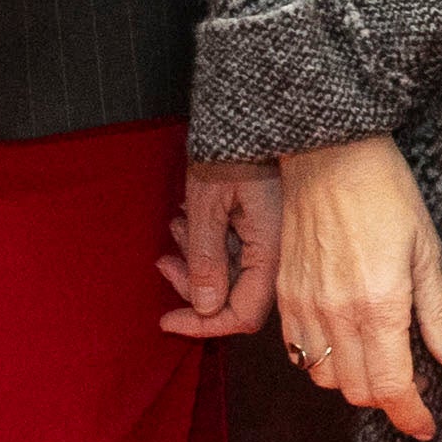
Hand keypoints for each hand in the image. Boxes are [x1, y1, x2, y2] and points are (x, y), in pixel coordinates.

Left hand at [161, 153, 280, 337]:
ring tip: (177, 226)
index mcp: (272, 252)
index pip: (243, 313)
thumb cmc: (229, 155)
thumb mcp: (207, 208)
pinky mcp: (263, 228)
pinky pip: (235, 252)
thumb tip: (206, 308)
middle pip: (235, 296)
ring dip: (196, 259)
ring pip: (231, 273)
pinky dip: (207, 243)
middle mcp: (278, 253)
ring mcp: (272, 241)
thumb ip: (207, 260)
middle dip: (193, 285)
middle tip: (163, 261)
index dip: (204, 324)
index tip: (166, 321)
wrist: (248, 117)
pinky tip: (190, 218)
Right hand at [276, 135, 441, 435]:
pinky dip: (322, 360)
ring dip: (352, 382)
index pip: (391, 388)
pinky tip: (345, 342)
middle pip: (356, 392)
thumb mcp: (427, 251)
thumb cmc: (385, 194)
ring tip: (379, 362)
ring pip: (324, 376)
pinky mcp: (284, 294)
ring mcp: (304, 306)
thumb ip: (438, 314)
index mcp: (379, 306)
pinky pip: (298, 350)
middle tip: (410, 389)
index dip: (410, 416)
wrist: (328, 155)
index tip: (426, 427)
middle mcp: (336, 314)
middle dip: (387, 401)